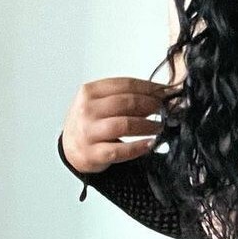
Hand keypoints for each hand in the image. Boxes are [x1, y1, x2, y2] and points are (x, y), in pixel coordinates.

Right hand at [60, 76, 180, 173]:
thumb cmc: (90, 122)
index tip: (167, 92)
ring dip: (147, 125)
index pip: (126, 84)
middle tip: (166, 109)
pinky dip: (138, 147)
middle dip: (151, 105)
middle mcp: (87, 110)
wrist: (70, 147)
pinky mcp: (93, 154)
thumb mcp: (100, 102)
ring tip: (160, 126)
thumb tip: (161, 94)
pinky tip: (150, 144)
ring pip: (124, 125)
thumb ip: (125, 96)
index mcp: (90, 92)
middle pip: (126, 103)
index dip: (150, 87)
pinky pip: (120, 150)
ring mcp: (88, 132)